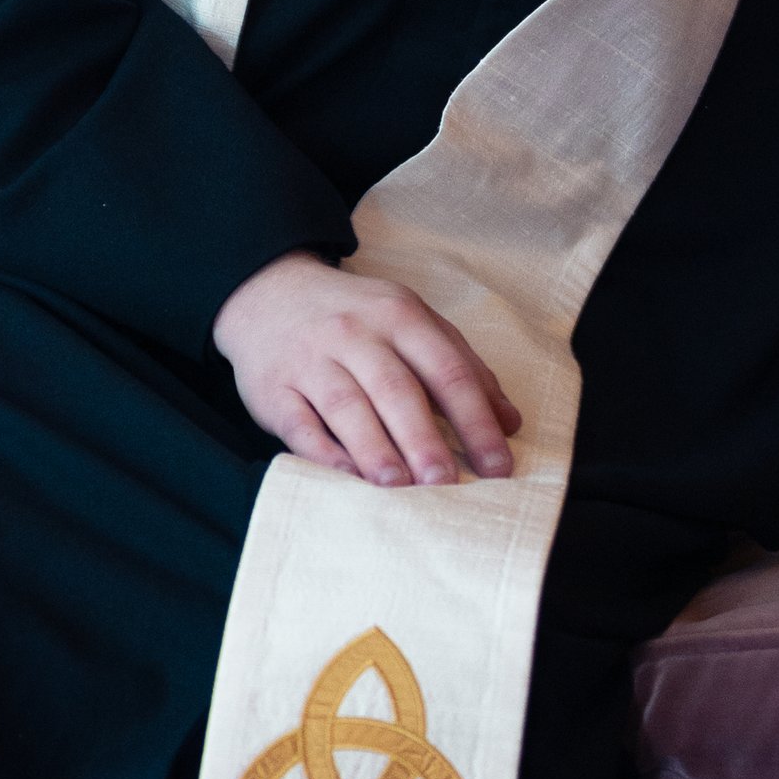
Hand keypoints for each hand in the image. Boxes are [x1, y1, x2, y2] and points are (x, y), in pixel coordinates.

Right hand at [212, 253, 520, 488]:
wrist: (269, 292)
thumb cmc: (356, 317)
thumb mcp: (412, 322)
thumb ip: (462, 366)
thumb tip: (509, 423)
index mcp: (400, 316)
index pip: (447, 370)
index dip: (476, 419)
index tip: (498, 466)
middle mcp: (355, 334)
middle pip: (396, 389)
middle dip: (424, 439)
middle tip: (447, 484)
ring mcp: (311, 360)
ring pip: (347, 406)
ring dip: (374, 449)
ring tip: (399, 487)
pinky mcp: (274, 388)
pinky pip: (299, 422)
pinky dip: (322, 451)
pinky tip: (345, 476)